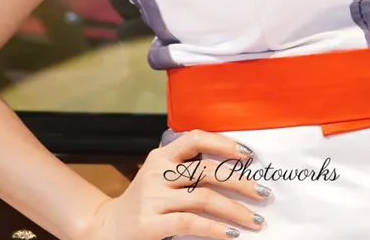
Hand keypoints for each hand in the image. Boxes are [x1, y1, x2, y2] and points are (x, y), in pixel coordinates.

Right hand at [78, 130, 268, 239]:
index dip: (224, 144)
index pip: (195, 138)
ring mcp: (152, 198)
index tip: (249, 155)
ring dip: (236, 210)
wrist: (105, 229)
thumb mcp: (161, 181)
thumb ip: (188, 174)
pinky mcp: (150, 224)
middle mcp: (156, 173)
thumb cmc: (143, 205)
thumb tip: (237, 176)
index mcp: (160, 157)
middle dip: (240, 182)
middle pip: (207, 170)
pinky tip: (232, 234)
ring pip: (204, 198)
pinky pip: (191, 222)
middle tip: (264, 193)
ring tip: (255, 220)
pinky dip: (216, 229)